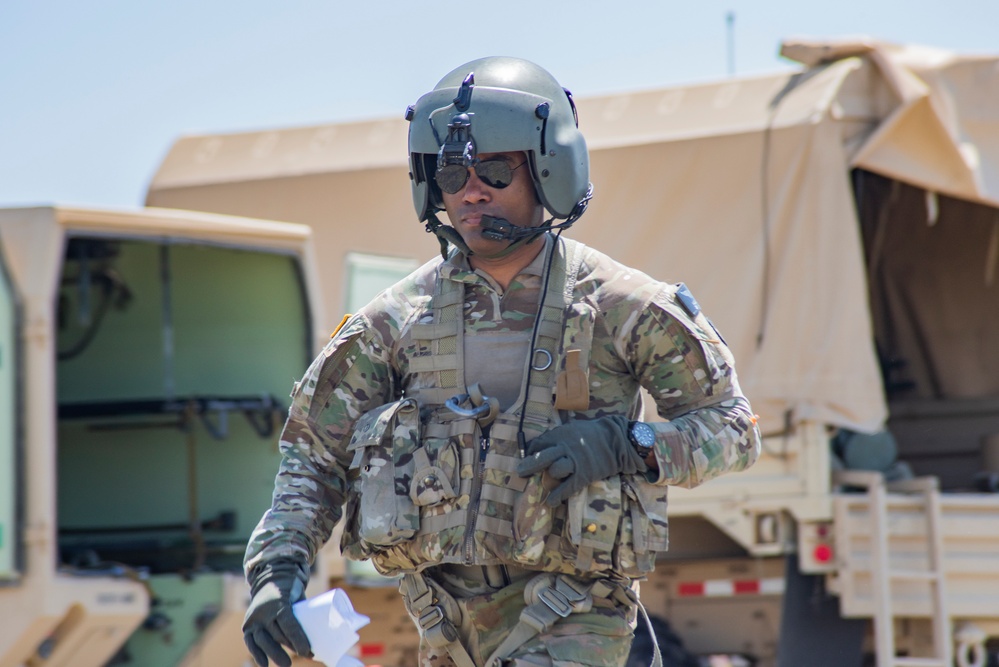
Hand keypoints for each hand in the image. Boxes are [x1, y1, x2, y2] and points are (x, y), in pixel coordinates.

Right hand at [243, 558, 311, 666]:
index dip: (298, 639)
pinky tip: (264, 665)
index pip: (288, 623)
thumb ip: (306, 615)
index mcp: (279, 602)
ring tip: (287, 664)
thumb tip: (322, 636)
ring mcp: (254, 618)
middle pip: (277, 634)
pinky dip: (257, 654)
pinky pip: (251, 641)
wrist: (270, 580)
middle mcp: (264, 610)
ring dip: (275, 653)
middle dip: (291, 647)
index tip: (307, 652)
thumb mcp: (299, 597)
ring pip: (263, 640)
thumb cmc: (291, 590)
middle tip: (305, 655)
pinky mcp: (248, 625)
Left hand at [516, 415, 647, 505]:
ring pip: (554, 471)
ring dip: (548, 478)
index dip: (531, 451)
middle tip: (520, 472)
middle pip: (542, 457)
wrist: (616, 440)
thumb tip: (538, 446)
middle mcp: (565, 448)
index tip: (527, 457)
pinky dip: (557, 495)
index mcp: (561, 435)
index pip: (539, 444)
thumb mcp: (571, 429)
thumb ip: (556, 437)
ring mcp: (575, 462)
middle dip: (529, 465)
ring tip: (542, 484)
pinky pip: (567, 487)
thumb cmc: (592, 434)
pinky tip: (550, 501)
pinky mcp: (583, 476)